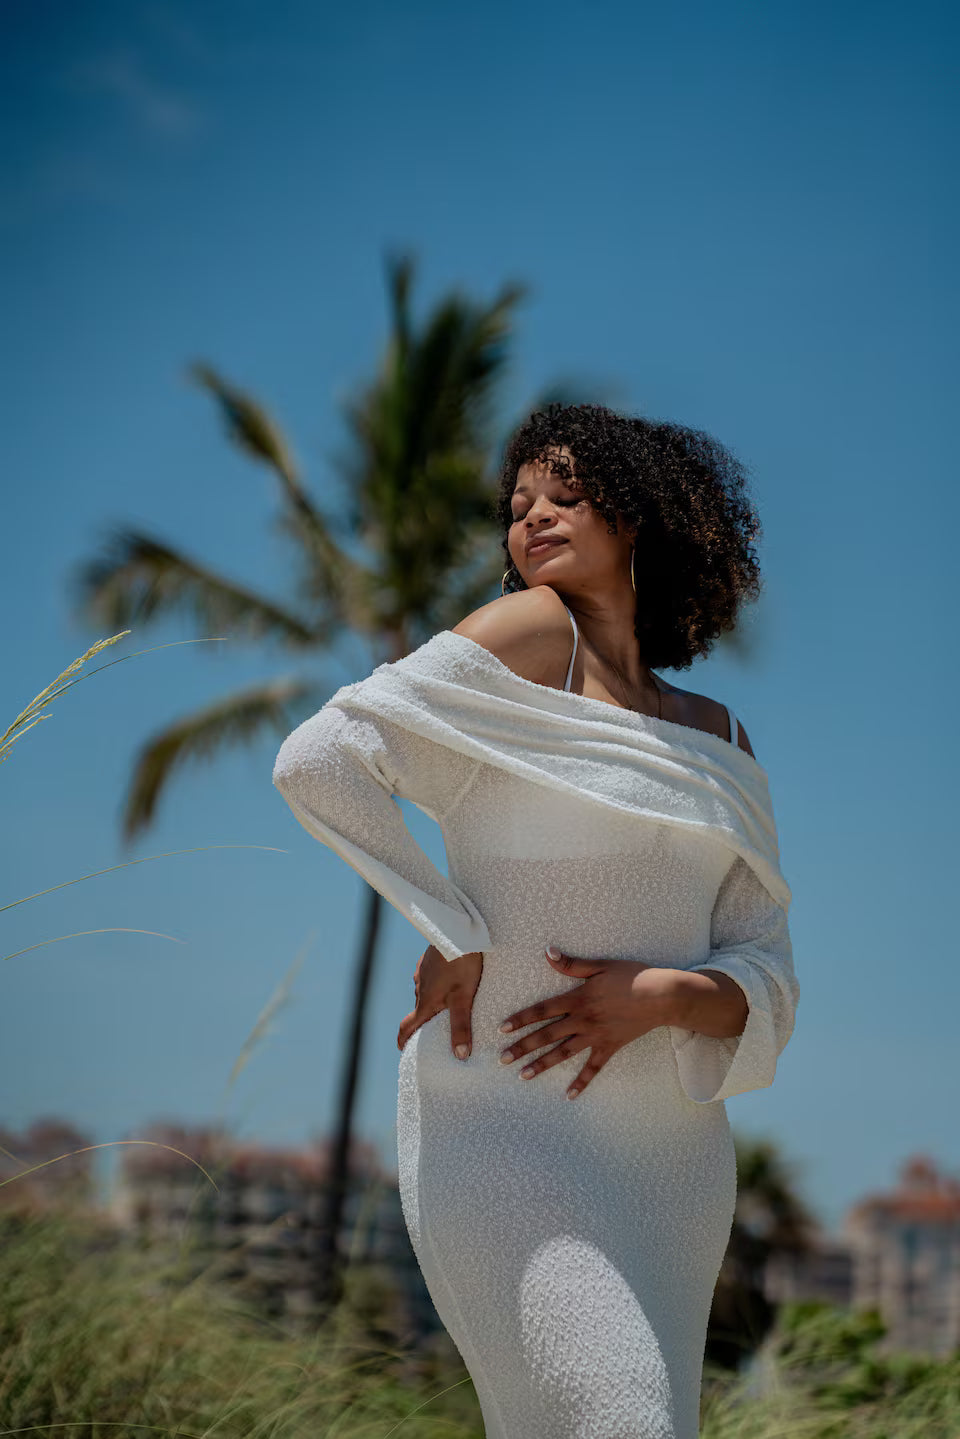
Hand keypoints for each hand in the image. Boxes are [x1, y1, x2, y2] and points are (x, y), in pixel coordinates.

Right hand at [397, 945, 483, 1059]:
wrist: (457, 931)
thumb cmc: (460, 965)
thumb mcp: (463, 998)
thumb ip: (461, 1026)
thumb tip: (460, 1056)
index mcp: (425, 1002)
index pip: (406, 1027)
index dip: (403, 1042)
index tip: (403, 1051)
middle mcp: (419, 989)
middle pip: (418, 1011)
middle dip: (425, 1023)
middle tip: (437, 1031)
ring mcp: (422, 973)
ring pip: (425, 993)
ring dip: (433, 1002)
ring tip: (450, 1006)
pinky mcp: (428, 961)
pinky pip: (430, 979)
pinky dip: (438, 986)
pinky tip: (452, 981)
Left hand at [498, 945, 682, 1098]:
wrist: (660, 996)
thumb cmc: (631, 976)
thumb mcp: (600, 965)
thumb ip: (572, 964)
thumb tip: (547, 952)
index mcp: (577, 999)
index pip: (542, 1010)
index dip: (521, 1019)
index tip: (502, 1029)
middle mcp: (582, 1020)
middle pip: (547, 1035)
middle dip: (523, 1047)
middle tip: (503, 1058)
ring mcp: (595, 1036)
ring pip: (563, 1053)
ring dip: (542, 1065)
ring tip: (523, 1075)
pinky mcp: (610, 1047)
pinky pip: (593, 1068)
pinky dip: (581, 1082)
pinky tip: (569, 1095)